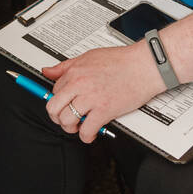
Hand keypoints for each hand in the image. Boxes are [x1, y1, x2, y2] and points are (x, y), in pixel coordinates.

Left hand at [41, 43, 166, 142]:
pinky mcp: (104, 111)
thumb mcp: (88, 56)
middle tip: (66, 118)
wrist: (144, 66)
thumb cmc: (122, 61)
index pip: (54, 91)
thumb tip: (48, 71)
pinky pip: (86, 131)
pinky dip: (86, 137)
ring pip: (66, 121)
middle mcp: (79, 85)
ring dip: (70, 128)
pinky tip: (90, 133)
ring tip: (78, 126)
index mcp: (74, 71)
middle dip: (57, 117)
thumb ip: (66, 66)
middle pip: (53, 108)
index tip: (65, 104)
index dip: (59, 100)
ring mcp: (91, 98)